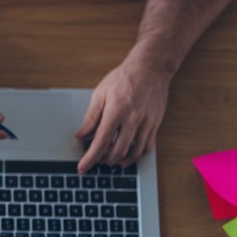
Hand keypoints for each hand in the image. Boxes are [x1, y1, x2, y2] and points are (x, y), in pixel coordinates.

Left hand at [75, 58, 172, 172]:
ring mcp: (146, 123)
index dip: (91, 157)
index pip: (101, 141)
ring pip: (133, 153)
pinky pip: (146, 148)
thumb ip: (91, 117)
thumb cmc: (124, 78)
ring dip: (119, 161)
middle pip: (117, 151)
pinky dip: (135, 156)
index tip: (83, 167)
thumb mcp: (100, 93)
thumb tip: (81, 135)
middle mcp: (133, 119)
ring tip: (109, 160)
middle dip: (103, 160)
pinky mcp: (155, 125)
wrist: (150, 69)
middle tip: (95, 159)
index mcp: (116, 110)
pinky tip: (127, 155)